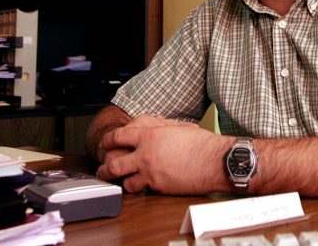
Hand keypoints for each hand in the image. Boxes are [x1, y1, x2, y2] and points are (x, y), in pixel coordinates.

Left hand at [95, 114, 229, 194]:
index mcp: (150, 135)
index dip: (108, 140)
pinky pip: (142, 190)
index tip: (105, 143)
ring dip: (122, 182)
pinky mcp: (159, 187)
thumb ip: (160, 128)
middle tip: (103, 170)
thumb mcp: (177, 127)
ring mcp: (151, 173)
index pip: (118, 137)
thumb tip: (151, 126)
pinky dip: (141, 189)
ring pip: (125, 182)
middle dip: (105, 169)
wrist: (214, 160)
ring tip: (121, 182)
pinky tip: (142, 187)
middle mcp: (146, 155)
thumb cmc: (201, 143)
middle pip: (114, 164)